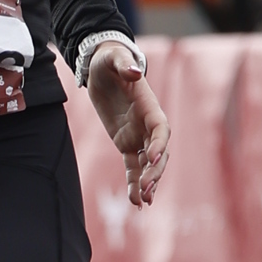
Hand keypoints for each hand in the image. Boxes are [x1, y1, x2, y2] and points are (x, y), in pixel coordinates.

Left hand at [87, 46, 169, 204]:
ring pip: (149, 164)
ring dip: (149, 182)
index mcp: (149, 106)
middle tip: (146, 188)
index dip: (159, 143)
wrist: (101, 67)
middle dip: (154, 171)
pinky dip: (134, 184)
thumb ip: (124, 64)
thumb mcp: (113, 58)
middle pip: (159, 152)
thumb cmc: (110, 60)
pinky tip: (136, 203)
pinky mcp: (125, 143)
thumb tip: (134, 70)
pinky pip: (133, 167)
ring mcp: (138, 135)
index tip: (151, 156)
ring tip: (144, 200)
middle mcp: (147, 124)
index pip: (160, 128)